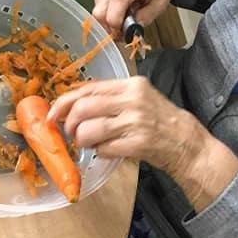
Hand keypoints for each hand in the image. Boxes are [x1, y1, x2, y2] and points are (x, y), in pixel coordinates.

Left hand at [48, 76, 200, 176]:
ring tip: (90, 143)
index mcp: (130, 84)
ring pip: (89, 131)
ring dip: (83, 140)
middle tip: (72, 133)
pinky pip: (103, 149)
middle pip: (83, 109)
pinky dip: (99, 152)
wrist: (185, 141)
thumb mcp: (137, 98)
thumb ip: (109, 96)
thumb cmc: (158, 119)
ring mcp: (135, 122)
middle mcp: (132, 100)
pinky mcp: (137, 144)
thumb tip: (72, 102)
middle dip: (70, 124)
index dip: (64, 102)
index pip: (87, 89)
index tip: (53, 114)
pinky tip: (108, 150)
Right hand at [92, 0, 173, 34]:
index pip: (115, 5)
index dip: (118, 25)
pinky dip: (106, 18)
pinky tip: (118, 15)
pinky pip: (97, 10)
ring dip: (108, 24)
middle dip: (110, 29)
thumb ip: (147, 16)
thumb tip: (131, 29)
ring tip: (123, 23)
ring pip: (96, 14)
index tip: (126, 33)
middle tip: (123, 33)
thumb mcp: (162, 2)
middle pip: (100, 13)